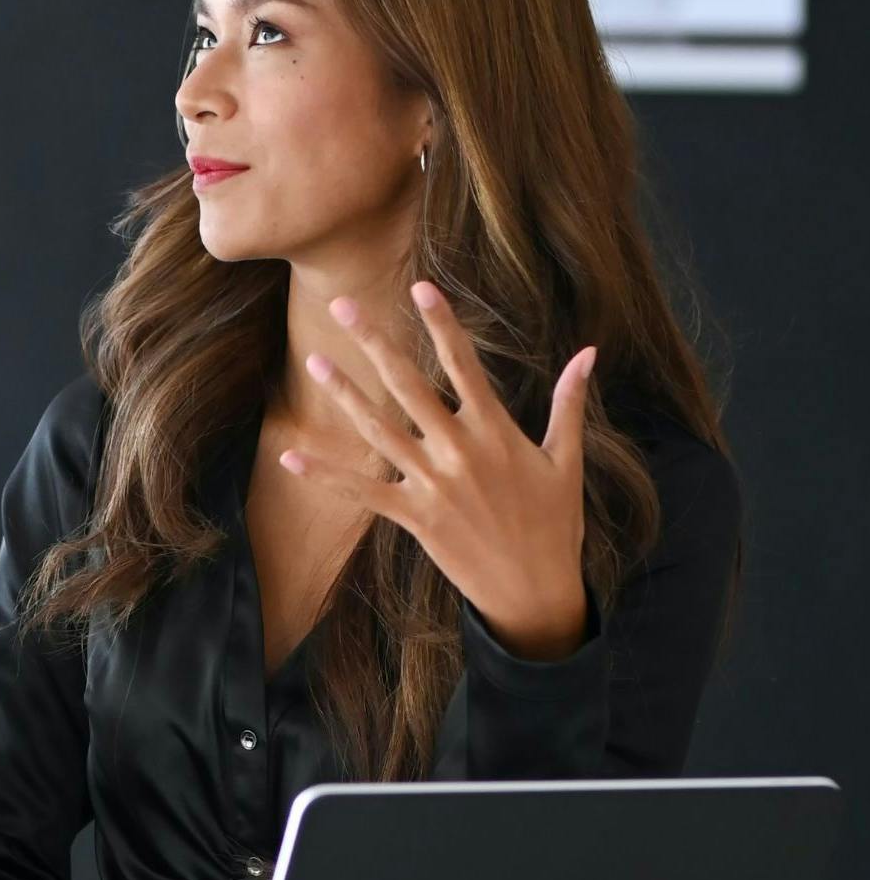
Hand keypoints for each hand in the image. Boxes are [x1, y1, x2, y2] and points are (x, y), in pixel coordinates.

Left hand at [280, 282, 594, 660]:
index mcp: (496, 431)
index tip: (420, 288)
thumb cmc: (555, 523)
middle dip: (375, 343)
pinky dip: (326, 475)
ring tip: (314, 361)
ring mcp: (432, 483)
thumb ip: (569, 403)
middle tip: (342, 306)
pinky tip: (290, 457)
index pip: (464, 364)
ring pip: (378, 429)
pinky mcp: (413, 516)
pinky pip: (362, 490)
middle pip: (409, 385)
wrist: (536, 591)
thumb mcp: (567, 460)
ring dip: (344, 394)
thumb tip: (589, 353)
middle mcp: (459, 450)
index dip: (441, 324)